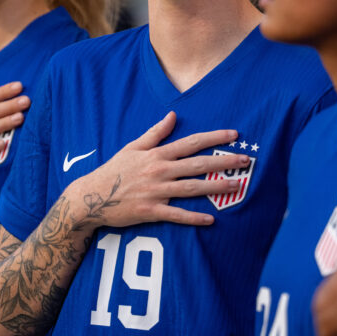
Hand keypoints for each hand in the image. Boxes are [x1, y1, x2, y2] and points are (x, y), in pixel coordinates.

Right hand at [68, 111, 247, 229]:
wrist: (90, 197)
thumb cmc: (113, 171)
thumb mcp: (132, 147)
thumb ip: (155, 133)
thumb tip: (172, 116)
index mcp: (156, 155)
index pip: (191, 143)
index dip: (213, 137)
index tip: (234, 134)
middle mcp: (159, 171)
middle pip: (197, 164)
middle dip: (223, 161)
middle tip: (246, 160)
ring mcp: (155, 191)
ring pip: (191, 188)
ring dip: (215, 187)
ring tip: (237, 185)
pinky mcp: (150, 211)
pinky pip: (176, 215)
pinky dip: (193, 217)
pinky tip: (211, 219)